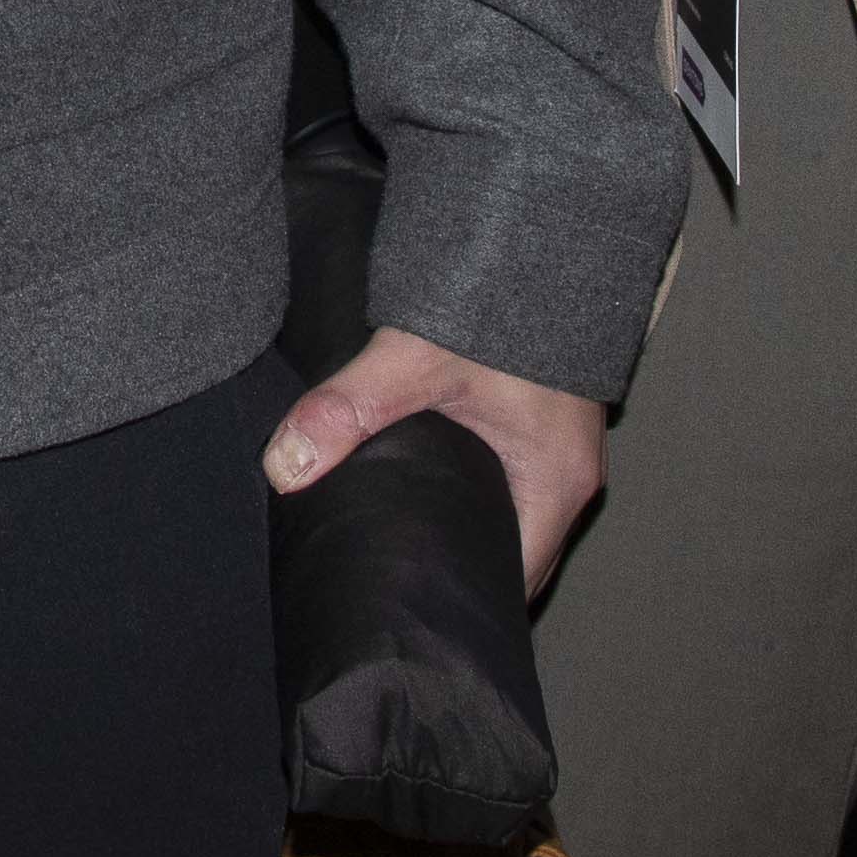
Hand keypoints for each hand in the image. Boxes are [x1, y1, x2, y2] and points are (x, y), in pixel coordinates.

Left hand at [265, 326, 607, 592]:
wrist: (545, 241)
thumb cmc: (499, 305)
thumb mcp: (415, 359)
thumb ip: (348, 408)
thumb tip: (286, 469)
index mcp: (558, 483)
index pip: (515, 581)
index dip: (465, 602)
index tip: (413, 615)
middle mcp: (571, 478)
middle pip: (515, 558)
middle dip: (460, 575)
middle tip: (394, 592)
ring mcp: (564, 454)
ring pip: (514, 520)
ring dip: (468, 534)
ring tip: (404, 556)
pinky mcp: (547, 430)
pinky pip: (514, 486)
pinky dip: (477, 498)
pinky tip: (429, 497)